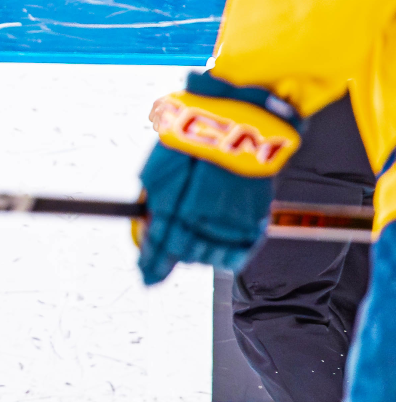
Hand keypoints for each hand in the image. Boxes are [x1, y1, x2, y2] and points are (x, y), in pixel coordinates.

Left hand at [134, 76, 302, 284]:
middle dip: (173, 253)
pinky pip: (237, 254)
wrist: (237, 123)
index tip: (145, 277)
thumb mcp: (159, 171)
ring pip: (209, 256)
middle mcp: (205, 221)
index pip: (160, 247)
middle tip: (167, 249)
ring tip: (194, 239)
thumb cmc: (195, 142)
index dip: (151, 265)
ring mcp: (233, 224)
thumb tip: (148, 223)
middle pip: (184, 254)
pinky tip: (217, 251)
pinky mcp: (255, 223)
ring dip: (198, 253)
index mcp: (177, 207)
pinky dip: (225, 256)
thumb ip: (153, 201)